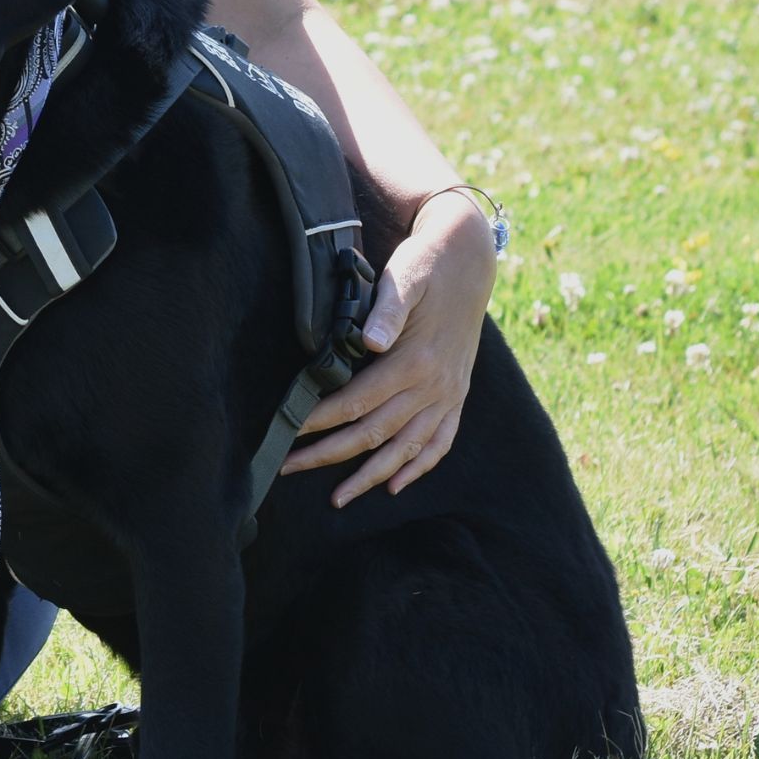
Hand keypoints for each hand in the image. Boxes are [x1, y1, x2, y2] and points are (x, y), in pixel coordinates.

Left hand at [281, 192, 498, 507]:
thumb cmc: (425, 266)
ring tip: (337, 498)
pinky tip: (394, 486)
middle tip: (289, 468)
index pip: (356, 402)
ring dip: (370, 475)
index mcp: (414, 361)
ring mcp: (448, 395)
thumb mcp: (404, 277)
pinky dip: (418, 466)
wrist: (469, 261)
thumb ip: (387, 310)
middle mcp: (434, 386)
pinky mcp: (457, 396)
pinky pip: (440, 442)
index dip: (320, 420)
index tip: (289, 432)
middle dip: (329, 455)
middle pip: (374, 433)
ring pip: (406, 448)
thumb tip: (371, 341)